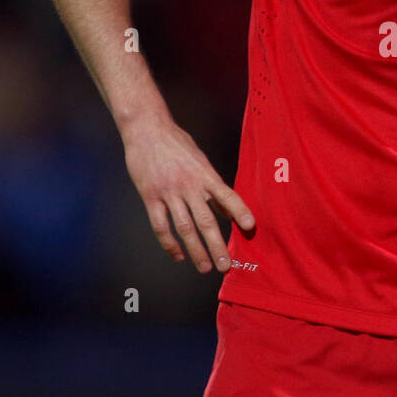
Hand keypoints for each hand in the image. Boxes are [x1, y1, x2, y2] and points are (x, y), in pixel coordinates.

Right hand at [122, 118, 254, 272]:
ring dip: (195, 250)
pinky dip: (169, 243)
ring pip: (184, 227)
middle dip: (217, 245)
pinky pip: (160, 225)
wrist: (146, 129)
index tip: (250, 227)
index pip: (226, 195)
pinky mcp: (150, 197)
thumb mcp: (200, 160)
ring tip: (205, 267)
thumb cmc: (177, 143)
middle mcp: (189, 185)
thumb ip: (213, 187)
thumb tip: (229, 212)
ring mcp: (168, 192)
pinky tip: (177, 255)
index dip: (239, 210)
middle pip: (205, 220)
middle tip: (226, 265)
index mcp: (205, 174)